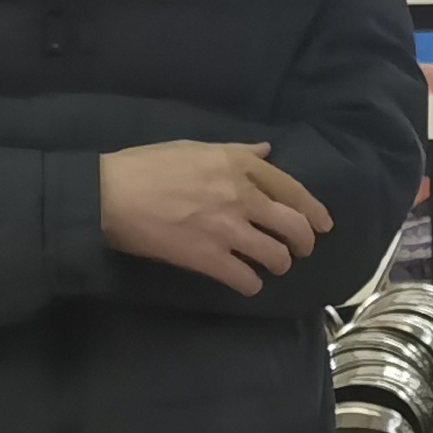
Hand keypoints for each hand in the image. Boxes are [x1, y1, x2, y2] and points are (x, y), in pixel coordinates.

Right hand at [98, 141, 330, 294]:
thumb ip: (236, 151)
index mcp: (240, 166)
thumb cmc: (145, 166)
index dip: (314, 210)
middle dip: (304, 241)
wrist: (108, 194)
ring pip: (274, 254)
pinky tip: (248, 285)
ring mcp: (227, 228)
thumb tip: (267, 151)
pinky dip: (251, 285)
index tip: (324, 224)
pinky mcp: (207, 257)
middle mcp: (242, 196)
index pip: (293, 189)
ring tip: (274, 267)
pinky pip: (244, 278)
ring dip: (279, 264)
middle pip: (293, 225)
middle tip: (301, 250)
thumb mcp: (195, 147)